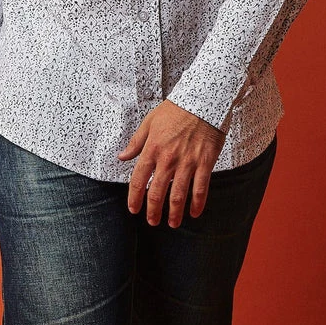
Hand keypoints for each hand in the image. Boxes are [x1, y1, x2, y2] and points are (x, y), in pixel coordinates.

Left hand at [118, 100, 225, 227]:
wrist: (202, 100)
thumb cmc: (175, 109)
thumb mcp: (149, 122)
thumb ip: (135, 142)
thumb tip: (121, 156)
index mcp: (152, 149)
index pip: (138, 180)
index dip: (134, 198)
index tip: (133, 209)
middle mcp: (168, 159)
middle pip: (157, 192)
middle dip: (153, 211)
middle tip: (152, 222)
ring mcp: (187, 162)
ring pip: (178, 195)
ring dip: (174, 213)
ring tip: (172, 224)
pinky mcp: (204, 162)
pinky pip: (200, 188)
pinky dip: (197, 203)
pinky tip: (194, 212)